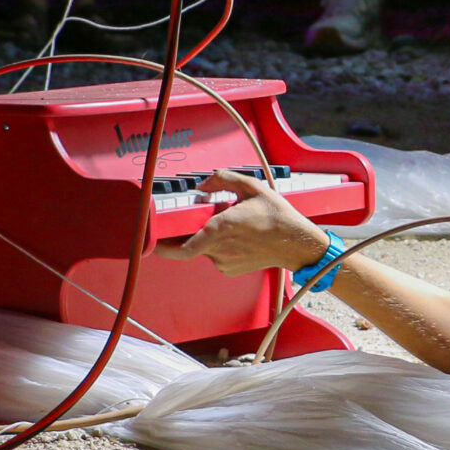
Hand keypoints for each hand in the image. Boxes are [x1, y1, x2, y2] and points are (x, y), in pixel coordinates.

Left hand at [154, 170, 329, 277]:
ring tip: (229, 225)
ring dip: (206, 236)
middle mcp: (220, 248)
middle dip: (187, 231)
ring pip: (202, 247)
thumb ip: (222, 180)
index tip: (153, 240)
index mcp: (222, 227)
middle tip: (193, 221)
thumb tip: (202, 185)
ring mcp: (224, 261)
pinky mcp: (229, 269)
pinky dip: (217, 245)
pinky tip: (235, 237)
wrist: (296, 243)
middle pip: (188, 243)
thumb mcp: (252, 186)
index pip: (183, 248)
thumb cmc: (277, 216)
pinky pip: (213, 255)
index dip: (163, 246)